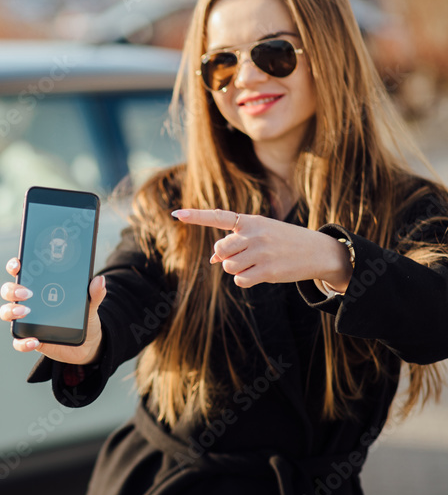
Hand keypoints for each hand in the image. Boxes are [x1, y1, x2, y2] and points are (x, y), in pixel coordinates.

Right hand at [0, 257, 106, 364]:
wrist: (87, 343)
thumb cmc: (83, 317)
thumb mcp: (90, 304)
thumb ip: (94, 293)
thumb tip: (99, 280)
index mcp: (39, 286)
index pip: (20, 271)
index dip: (15, 265)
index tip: (19, 264)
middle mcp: (28, 301)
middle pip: (8, 290)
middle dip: (12, 289)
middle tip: (27, 292)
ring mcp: (26, 320)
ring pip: (6, 312)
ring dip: (11, 311)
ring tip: (27, 311)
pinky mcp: (29, 338)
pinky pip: (18, 341)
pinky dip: (23, 342)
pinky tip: (35, 341)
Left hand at [171, 208, 352, 289]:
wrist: (318, 251)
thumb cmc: (283, 241)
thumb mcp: (260, 235)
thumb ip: (236, 242)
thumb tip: (213, 259)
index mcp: (250, 221)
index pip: (218, 217)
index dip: (196, 216)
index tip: (175, 214)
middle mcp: (254, 234)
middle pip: (220, 249)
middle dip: (226, 256)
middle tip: (244, 255)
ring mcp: (261, 252)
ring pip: (228, 267)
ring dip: (237, 269)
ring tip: (256, 263)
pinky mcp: (268, 270)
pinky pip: (240, 280)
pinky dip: (245, 280)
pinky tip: (260, 273)